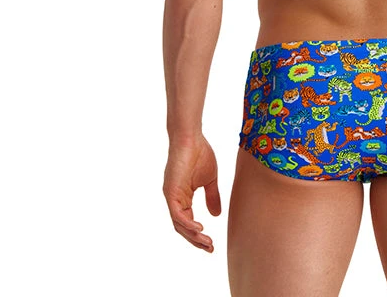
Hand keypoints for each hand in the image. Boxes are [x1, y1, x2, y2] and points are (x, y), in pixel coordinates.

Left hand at [163, 135, 221, 252]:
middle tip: (210, 248)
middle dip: (196, 240)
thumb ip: (212, 197)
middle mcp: (174, 199)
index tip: (211, 244)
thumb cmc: (200, 153)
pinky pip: (177, 214)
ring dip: (193, 235)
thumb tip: (216, 215)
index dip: (199, 235)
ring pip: (179, 224)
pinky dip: (187, 223)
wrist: (191, 137)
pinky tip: (199, 229)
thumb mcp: (209, 179)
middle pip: (182, 227)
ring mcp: (171, 196)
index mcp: (182, 197)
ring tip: (207, 242)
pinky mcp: (171, 192)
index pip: (188, 222)